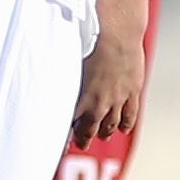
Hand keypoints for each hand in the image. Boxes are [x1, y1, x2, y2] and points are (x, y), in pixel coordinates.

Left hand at [68, 25, 147, 148]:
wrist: (116, 34)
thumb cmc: (87, 42)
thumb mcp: (67, 64)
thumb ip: (59, 80)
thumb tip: (46, 88)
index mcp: (79, 99)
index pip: (69, 126)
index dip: (65, 137)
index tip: (61, 145)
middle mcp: (98, 104)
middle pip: (90, 129)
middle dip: (85, 138)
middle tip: (81, 144)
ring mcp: (117, 99)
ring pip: (111, 124)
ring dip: (106, 132)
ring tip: (102, 136)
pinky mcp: (133, 92)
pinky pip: (130, 115)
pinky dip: (126, 124)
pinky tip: (123, 129)